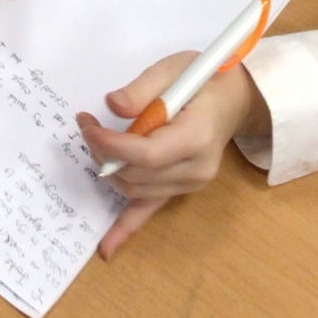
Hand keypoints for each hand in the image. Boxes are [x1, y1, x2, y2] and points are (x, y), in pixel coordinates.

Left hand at [77, 55, 268, 260]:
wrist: (231, 100)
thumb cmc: (201, 80)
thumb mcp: (171, 69)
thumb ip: (142, 88)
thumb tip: (111, 105)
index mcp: (197, 138)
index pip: (146, 154)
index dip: (111, 144)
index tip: (86, 125)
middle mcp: (196, 169)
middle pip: (137, 174)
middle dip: (104, 152)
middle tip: (86, 125)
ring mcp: (190, 184)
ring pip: (135, 189)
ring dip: (109, 170)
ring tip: (96, 140)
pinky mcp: (181, 190)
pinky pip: (150, 211)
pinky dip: (127, 228)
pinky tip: (107, 247)